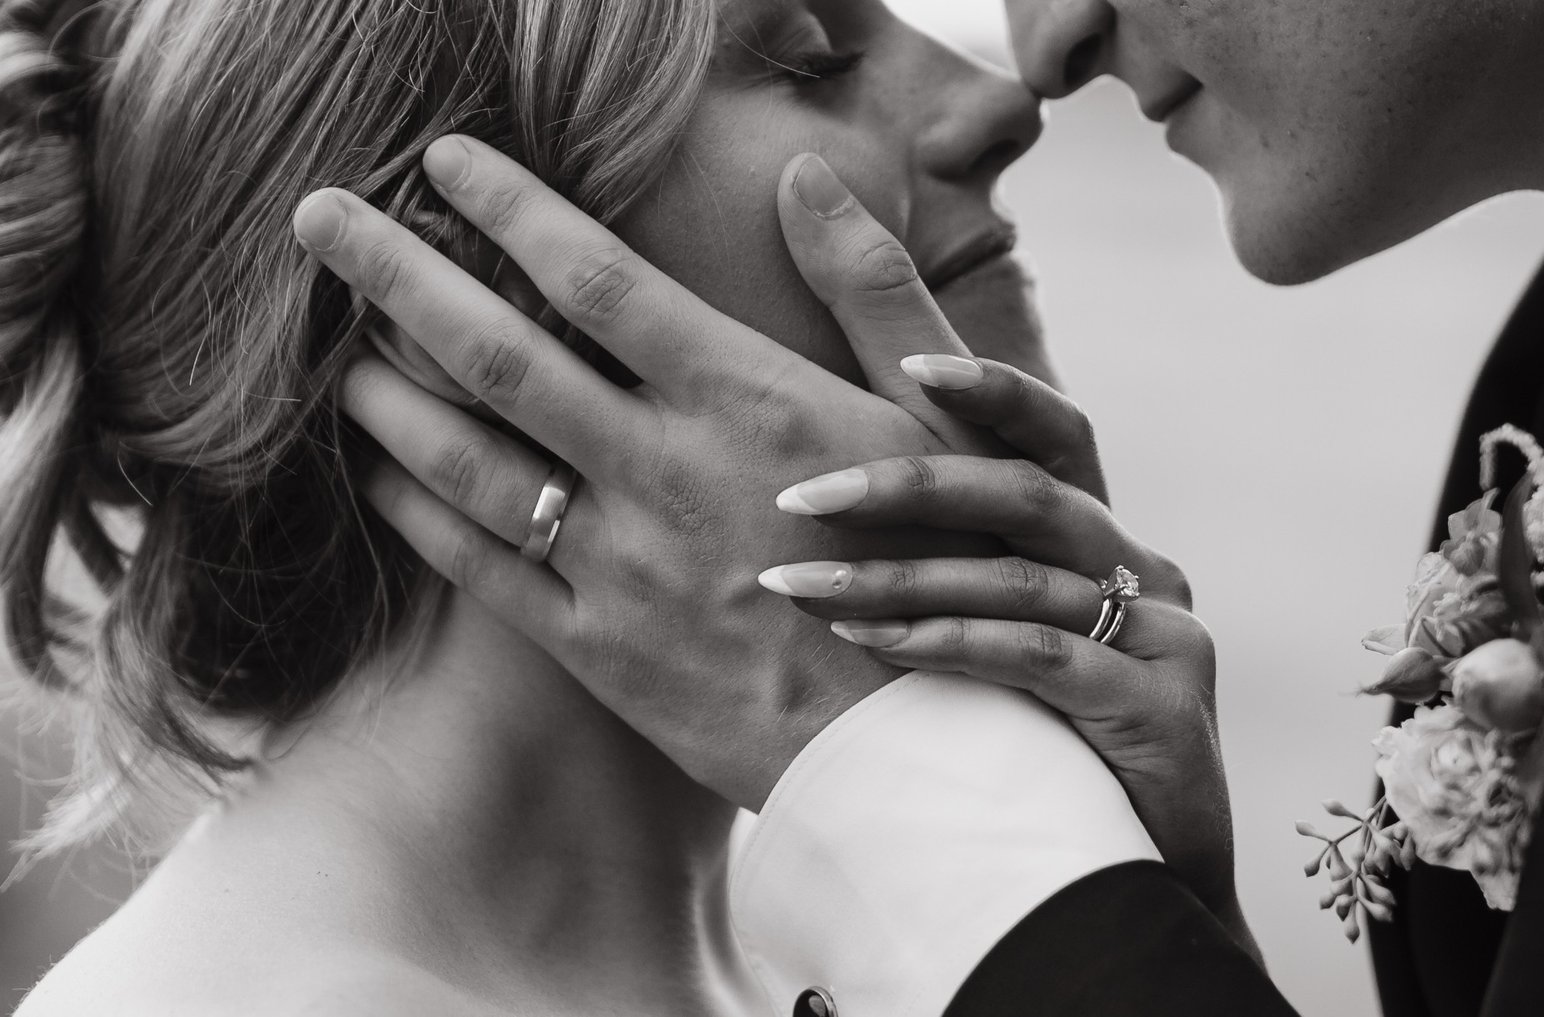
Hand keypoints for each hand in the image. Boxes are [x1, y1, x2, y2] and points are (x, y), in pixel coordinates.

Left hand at [297, 138, 1069, 810]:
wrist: (916, 740)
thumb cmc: (940, 563)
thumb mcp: (931, 413)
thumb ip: (866, 285)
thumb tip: (804, 174)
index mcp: (745, 399)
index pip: (600, 276)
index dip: (512, 206)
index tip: (445, 158)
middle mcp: (667, 471)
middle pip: (504, 352)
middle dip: (399, 273)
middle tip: (318, 214)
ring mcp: (625, 565)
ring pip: (475, 462)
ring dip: (391, 398)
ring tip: (334, 353)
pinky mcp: (601, 649)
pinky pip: (489, 573)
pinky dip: (423, 519)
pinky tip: (382, 477)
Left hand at [756, 358, 1245, 937]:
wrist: (1123, 889)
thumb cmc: (1042, 756)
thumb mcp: (999, 646)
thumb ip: (947, 574)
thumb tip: (825, 510)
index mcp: (1102, 545)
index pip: (1056, 436)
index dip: (994, 389)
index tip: (908, 359)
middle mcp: (1142, 573)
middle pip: (1029, 493)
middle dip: (908, 483)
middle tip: (799, 495)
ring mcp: (1161, 638)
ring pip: (1020, 576)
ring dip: (900, 577)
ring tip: (796, 584)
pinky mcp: (1159, 709)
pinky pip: (1040, 657)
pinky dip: (951, 644)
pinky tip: (871, 646)